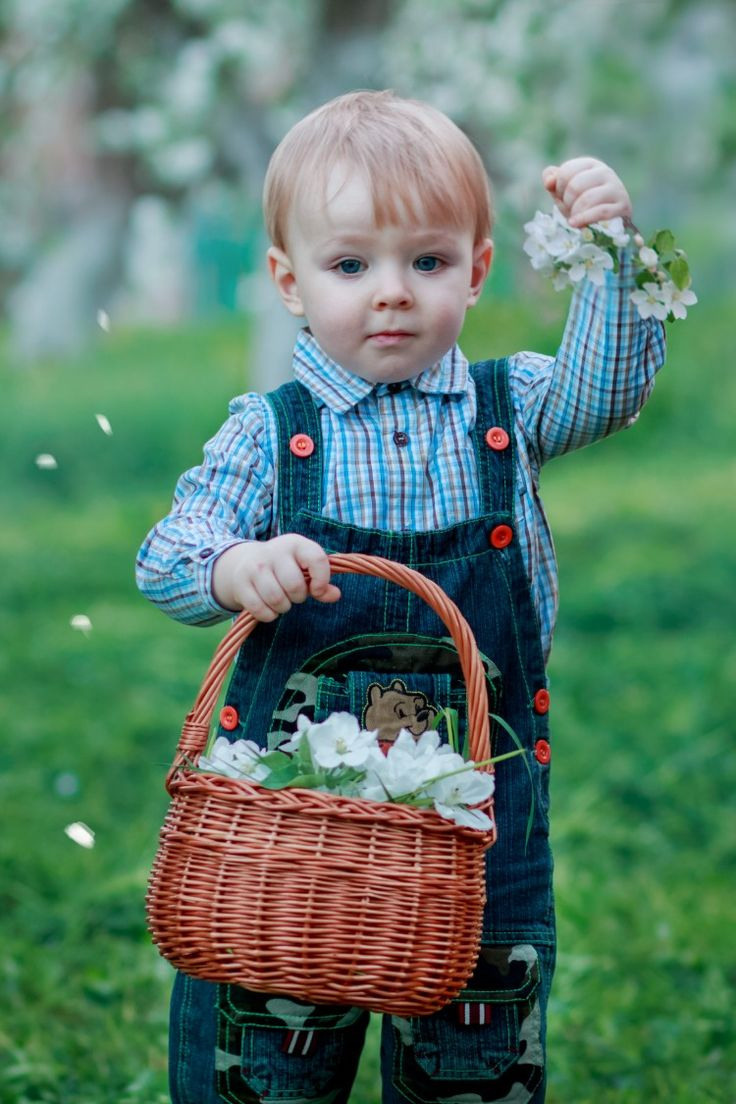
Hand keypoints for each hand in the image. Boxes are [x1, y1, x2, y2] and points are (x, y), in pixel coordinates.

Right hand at [212, 535, 340, 621]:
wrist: (245, 562)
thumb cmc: (283, 568)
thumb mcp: (303, 568)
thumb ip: (321, 582)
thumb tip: (336, 595)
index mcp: (295, 543)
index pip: (317, 559)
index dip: (322, 580)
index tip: (317, 590)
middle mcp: (274, 551)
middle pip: (294, 585)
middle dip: (298, 597)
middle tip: (293, 594)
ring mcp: (255, 566)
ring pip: (277, 599)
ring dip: (283, 607)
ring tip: (281, 601)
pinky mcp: (241, 583)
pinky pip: (260, 610)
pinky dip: (268, 615)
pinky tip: (268, 608)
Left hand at [542, 157, 631, 227]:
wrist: (608, 223)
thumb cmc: (582, 205)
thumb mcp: (564, 193)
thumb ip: (553, 183)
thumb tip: (549, 181)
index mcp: (590, 165)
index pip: (565, 172)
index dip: (559, 189)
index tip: (562, 198)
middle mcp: (605, 172)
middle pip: (575, 186)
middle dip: (567, 202)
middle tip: (570, 210)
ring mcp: (616, 188)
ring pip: (587, 199)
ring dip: (575, 213)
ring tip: (575, 218)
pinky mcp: (622, 206)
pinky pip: (600, 212)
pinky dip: (584, 219)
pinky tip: (575, 224)